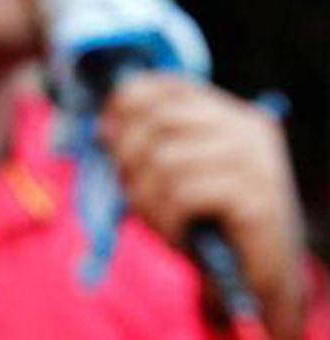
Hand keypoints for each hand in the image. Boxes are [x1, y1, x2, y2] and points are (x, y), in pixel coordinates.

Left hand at [101, 74, 306, 338]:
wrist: (259, 275)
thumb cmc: (205, 222)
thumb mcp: (172, 176)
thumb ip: (144, 147)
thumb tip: (101, 128)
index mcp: (226, 113)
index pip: (164, 85)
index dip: (124, 104)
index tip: (106, 134)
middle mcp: (245, 127)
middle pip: (158, 119)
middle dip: (127, 156)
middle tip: (129, 190)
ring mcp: (254, 160)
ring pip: (165, 161)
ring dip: (146, 198)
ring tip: (159, 221)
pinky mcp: (256, 196)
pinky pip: (184, 195)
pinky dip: (168, 219)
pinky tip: (178, 234)